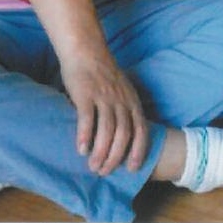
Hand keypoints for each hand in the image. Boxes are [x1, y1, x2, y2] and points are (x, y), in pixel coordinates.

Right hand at [61, 51, 149, 174]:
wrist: (86, 50)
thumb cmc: (102, 73)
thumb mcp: (122, 90)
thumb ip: (123, 108)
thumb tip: (121, 135)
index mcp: (132, 100)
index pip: (141, 129)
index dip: (138, 150)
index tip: (132, 168)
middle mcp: (121, 100)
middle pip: (123, 134)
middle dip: (116, 156)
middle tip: (105, 171)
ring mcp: (104, 97)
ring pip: (107, 130)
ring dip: (101, 151)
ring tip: (93, 166)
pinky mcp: (85, 94)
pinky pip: (87, 118)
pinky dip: (85, 136)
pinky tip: (81, 149)